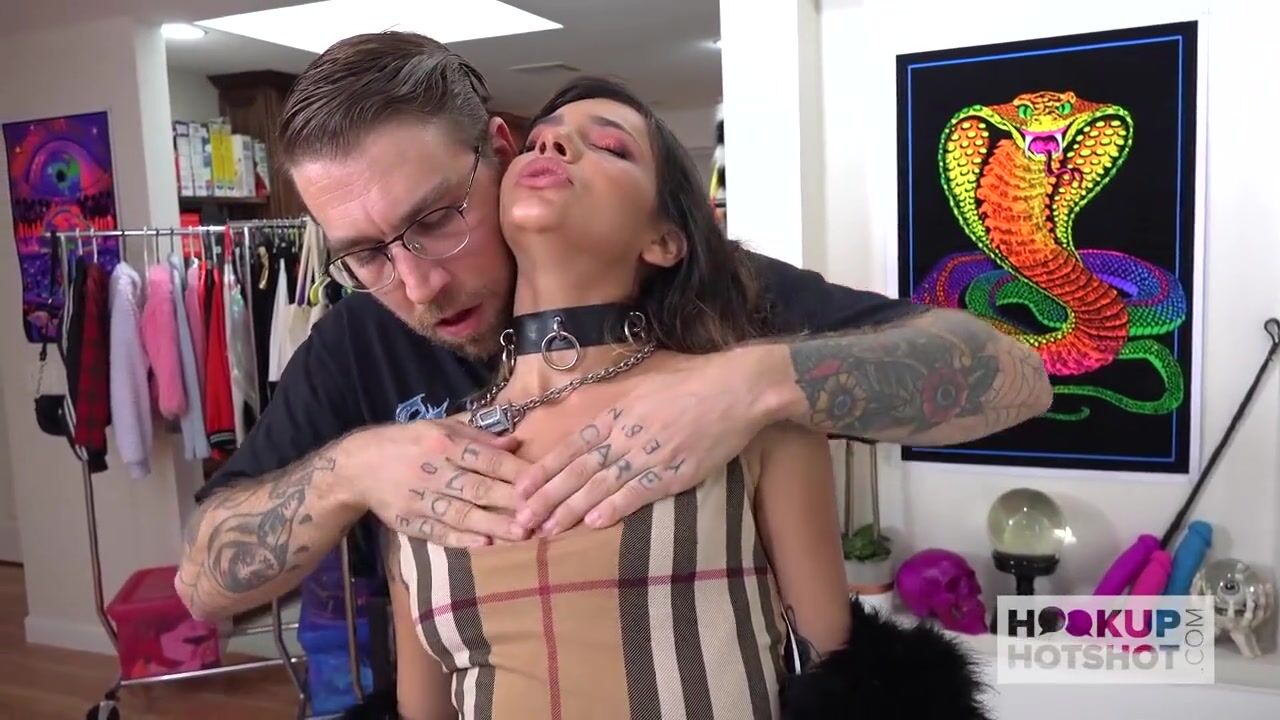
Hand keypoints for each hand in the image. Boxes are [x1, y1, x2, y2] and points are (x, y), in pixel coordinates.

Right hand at [342, 419, 532, 545]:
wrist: (356, 467)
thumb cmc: (406, 442)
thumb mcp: (439, 427)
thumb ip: (478, 434)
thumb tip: (515, 443)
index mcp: (443, 444)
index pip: (487, 459)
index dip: (516, 471)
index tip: (543, 481)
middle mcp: (434, 471)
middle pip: (478, 487)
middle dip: (510, 501)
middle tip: (540, 513)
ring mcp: (420, 499)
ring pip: (462, 513)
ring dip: (493, 524)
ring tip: (520, 534)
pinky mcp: (410, 522)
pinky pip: (439, 532)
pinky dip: (461, 538)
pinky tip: (484, 545)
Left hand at [511, 347, 789, 533]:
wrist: (735, 390)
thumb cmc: (692, 385)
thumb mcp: (644, 387)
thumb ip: (617, 409)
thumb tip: (591, 423)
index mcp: (616, 414)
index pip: (571, 446)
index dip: (544, 469)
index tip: (519, 489)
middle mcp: (625, 435)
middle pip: (577, 471)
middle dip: (546, 498)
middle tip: (520, 521)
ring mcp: (648, 454)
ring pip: (600, 486)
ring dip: (571, 510)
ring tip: (546, 530)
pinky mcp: (673, 472)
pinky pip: (638, 493)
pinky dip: (614, 508)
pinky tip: (593, 524)